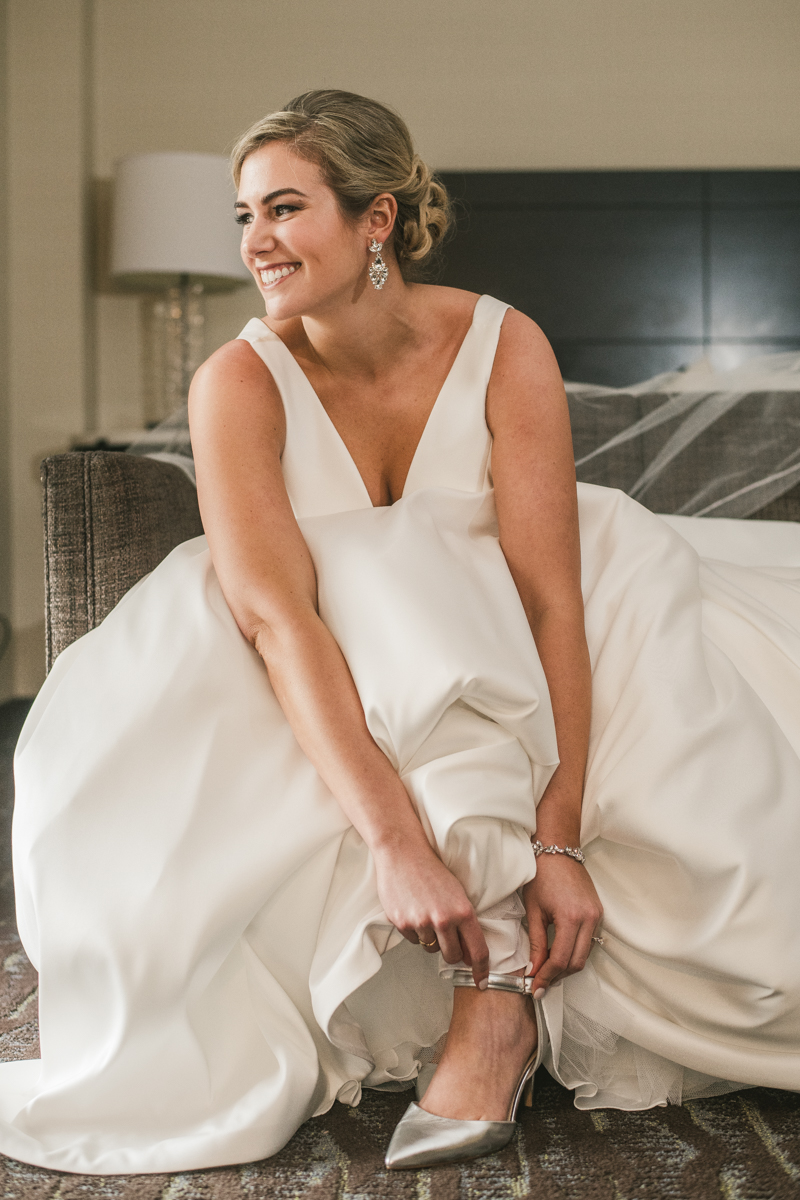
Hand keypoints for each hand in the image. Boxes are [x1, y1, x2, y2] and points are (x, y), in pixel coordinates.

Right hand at [374, 842, 489, 986]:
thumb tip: (468, 950)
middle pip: (452, 956)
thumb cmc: (431, 869)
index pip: (477, 950)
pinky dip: (414, 930)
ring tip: (427, 913)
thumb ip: (464, 921)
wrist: (402, 852)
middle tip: (450, 941)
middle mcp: (443, 920)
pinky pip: (413, 939)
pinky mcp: (402, 923)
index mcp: (462, 911)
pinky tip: (413, 910)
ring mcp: (421, 922)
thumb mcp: (457, 892)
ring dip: (431, 938)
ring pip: (431, 948)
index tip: (482, 980)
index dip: (481, 970)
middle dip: (453, 954)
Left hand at [523, 854, 602, 994]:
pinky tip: (558, 954)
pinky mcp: (598, 914)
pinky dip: (574, 953)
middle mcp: (589, 919)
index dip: (546, 977)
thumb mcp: (533, 910)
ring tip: (547, 971)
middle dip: (557, 976)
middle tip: (539, 984)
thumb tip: (533, 970)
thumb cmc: (542, 875)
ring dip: (566, 967)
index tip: (534, 987)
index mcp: (571, 917)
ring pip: (584, 955)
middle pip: (576, 962)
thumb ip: (535, 943)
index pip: (560, 959)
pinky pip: (589, 942)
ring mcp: (597, 916)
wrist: (558, 850)